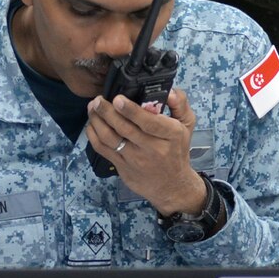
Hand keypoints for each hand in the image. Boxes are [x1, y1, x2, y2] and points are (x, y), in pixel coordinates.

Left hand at [85, 88, 206, 217]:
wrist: (171, 185)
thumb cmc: (177, 150)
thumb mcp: (187, 125)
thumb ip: (180, 104)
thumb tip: (170, 92)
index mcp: (171, 135)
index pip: (149, 122)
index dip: (131, 111)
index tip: (117, 99)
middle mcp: (153, 148)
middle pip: (125, 129)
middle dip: (107, 112)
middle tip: (98, 100)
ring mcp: (136, 159)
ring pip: (110, 139)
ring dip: (97, 121)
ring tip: (92, 108)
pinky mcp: (123, 167)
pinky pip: (103, 150)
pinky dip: (93, 135)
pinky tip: (92, 124)